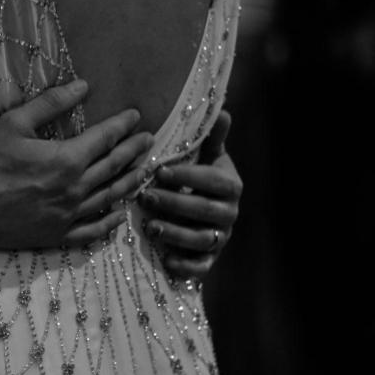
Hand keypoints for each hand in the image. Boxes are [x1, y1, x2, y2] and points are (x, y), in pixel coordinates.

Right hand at [0, 80, 154, 250]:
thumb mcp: (13, 123)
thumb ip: (51, 104)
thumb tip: (83, 86)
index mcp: (67, 159)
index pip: (105, 138)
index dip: (123, 125)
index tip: (135, 116)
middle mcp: (75, 189)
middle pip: (114, 167)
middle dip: (134, 151)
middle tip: (149, 141)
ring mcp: (68, 215)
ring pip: (110, 197)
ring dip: (130, 182)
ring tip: (144, 172)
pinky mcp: (57, 234)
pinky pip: (93, 230)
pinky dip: (110, 222)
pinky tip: (119, 214)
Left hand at [138, 111, 242, 280]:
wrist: (206, 213)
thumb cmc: (199, 178)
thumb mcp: (206, 156)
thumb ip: (210, 137)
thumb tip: (220, 108)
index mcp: (230, 185)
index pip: (212, 181)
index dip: (188, 177)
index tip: (160, 171)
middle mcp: (229, 213)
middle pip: (204, 211)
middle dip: (174, 204)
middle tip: (145, 197)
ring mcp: (220, 237)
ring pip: (201, 239)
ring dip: (175, 234)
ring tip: (149, 226)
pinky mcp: (210, 259)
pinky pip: (202, 267)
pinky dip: (186, 266)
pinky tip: (167, 260)